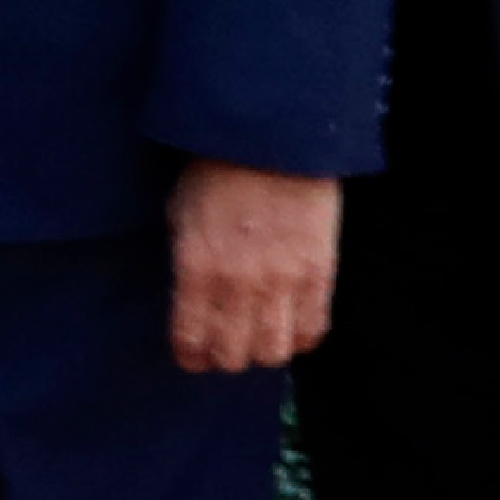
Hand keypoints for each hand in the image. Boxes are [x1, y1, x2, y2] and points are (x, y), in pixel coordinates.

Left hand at [163, 155, 342, 374]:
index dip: (191, 357)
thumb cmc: (217, 172)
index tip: (192, 357)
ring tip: (259, 339)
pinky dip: (302, 338)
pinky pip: (314, 329)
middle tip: (225, 348)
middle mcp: (238, 284)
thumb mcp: (179, 215)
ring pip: (275, 352)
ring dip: (264, 352)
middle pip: (234, 355)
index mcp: (195, 268)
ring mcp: (283, 282)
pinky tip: (292, 327)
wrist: (274, 141)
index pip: (191, 339)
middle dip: (225, 358)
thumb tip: (190, 298)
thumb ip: (186, 261)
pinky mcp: (320, 274)